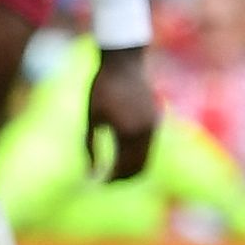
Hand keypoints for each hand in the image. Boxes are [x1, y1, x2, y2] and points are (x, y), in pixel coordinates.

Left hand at [85, 46, 159, 184]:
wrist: (124, 62)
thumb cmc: (102, 87)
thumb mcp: (92, 117)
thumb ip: (89, 146)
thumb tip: (89, 173)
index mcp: (129, 133)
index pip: (123, 168)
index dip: (110, 179)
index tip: (97, 182)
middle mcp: (146, 133)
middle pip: (139, 168)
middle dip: (123, 178)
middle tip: (106, 181)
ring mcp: (153, 127)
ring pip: (146, 159)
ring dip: (131, 169)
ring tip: (113, 171)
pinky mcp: (155, 120)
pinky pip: (149, 147)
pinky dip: (137, 156)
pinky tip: (122, 154)